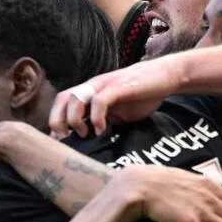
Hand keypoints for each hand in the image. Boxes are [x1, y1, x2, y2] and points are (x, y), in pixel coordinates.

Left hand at [49, 56, 183, 137]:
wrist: (165, 77)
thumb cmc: (141, 96)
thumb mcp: (118, 113)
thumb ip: (103, 121)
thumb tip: (89, 144)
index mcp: (91, 92)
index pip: (63, 102)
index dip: (56, 121)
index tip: (60, 142)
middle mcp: (93, 87)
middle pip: (63, 99)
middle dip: (58, 120)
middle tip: (65, 139)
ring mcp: (105, 85)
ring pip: (77, 98)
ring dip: (75, 119)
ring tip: (85, 134)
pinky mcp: (119, 87)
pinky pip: (100, 101)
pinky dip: (96, 117)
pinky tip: (102, 129)